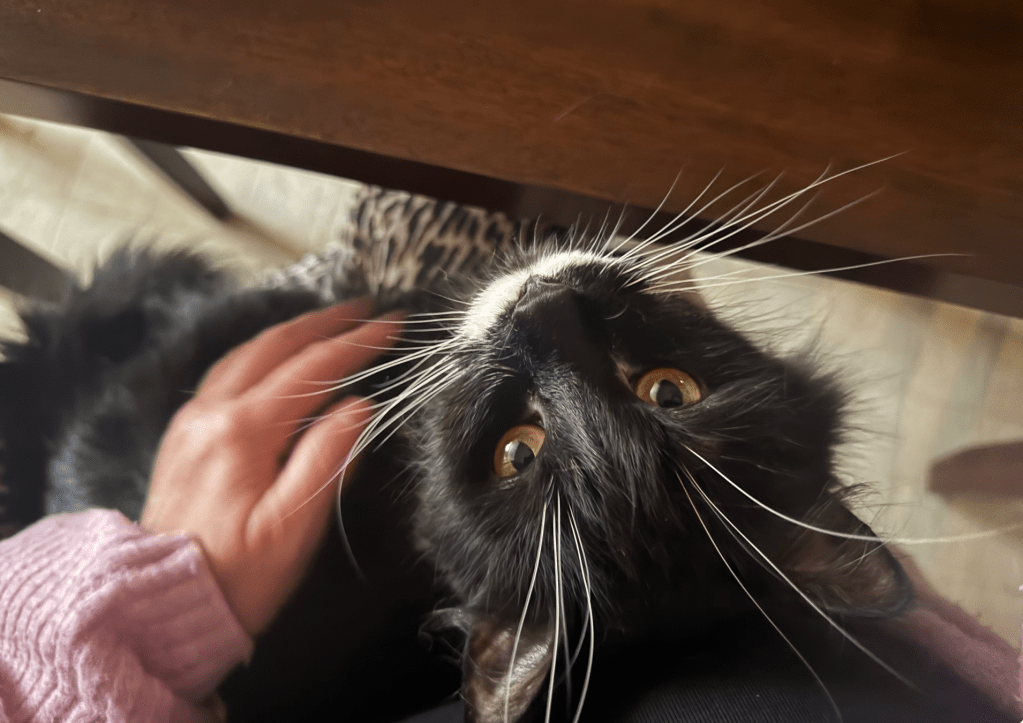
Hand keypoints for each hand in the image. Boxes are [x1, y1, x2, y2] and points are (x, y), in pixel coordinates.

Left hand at [140, 298, 400, 635]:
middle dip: (324, 323)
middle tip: (364, 308)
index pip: (312, 370)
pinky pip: (225, 373)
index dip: (356, 344)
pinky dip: (260, 353)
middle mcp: (211, 413)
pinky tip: (274, 359)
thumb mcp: (295, 526)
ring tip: (326, 322)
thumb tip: (358, 407)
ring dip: (291, 333)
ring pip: (245, 354)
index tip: (392, 325)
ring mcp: (191, 422)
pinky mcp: (182, 438)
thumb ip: (329, 458)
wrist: (163, 603)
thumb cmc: (238, 576)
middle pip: (275, 347)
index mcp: (244, 431)